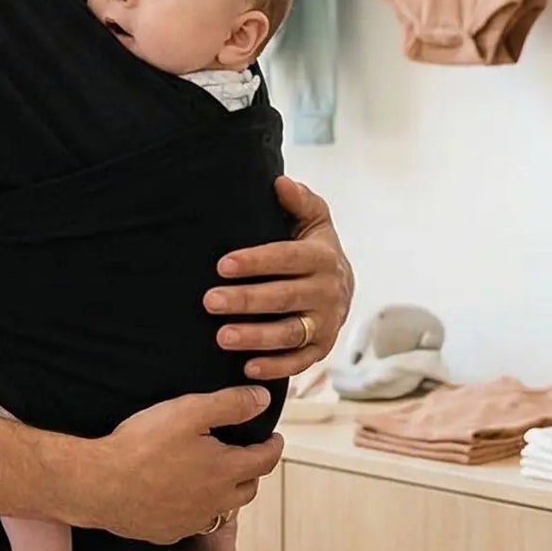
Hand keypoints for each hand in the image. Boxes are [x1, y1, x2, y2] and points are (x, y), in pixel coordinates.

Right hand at [77, 387, 280, 544]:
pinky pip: (193, 524)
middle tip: (247, 457)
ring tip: (217, 478)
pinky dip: (196, 510)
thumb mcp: (189, 411)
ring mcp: (191, 521)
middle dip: (253, 471)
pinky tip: (182, 498)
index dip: (274, 447)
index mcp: (225, 471)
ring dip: (226, 494)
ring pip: (222, 510)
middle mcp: (215, 502)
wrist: (99, 484)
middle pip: (248, 489)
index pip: (265, 460)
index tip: (274, 439)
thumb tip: (261, 399)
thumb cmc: (142, 446)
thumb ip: (230, 404)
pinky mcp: (168, 532)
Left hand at [206, 175, 353, 379]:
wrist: (342, 285)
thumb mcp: (313, 220)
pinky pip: (299, 362)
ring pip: (289, 333)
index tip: (222, 265)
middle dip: (246, 300)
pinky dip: (275, 367)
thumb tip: (280, 182)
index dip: (255, 262)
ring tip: (221, 337)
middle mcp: (328, 292)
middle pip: (284, 298)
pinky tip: (247, 368)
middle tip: (209, 301)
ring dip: (256, 337)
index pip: (286, 259)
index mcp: (322, 257)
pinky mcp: (321, 349)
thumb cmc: (313, 247)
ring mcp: (326, 323)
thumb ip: (299, 201)